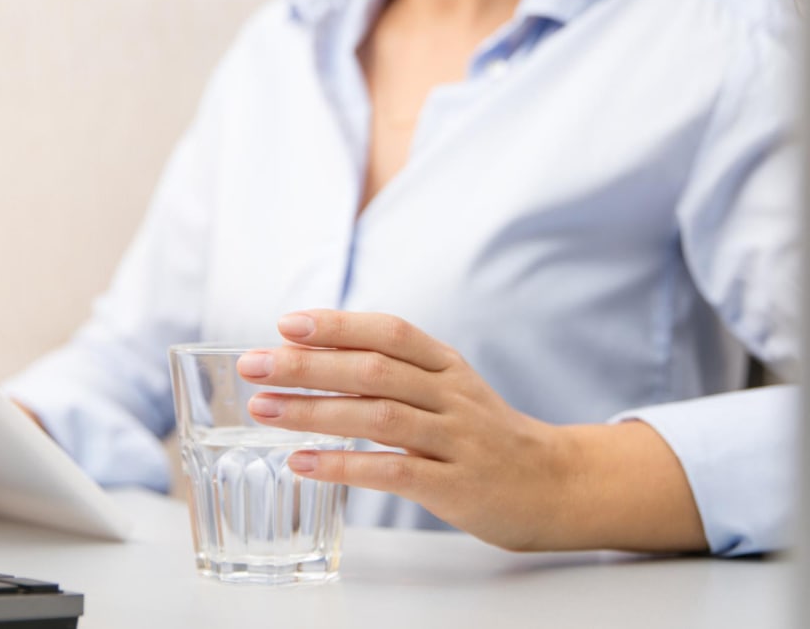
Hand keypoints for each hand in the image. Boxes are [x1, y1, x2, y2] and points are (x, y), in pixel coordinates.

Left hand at [237, 309, 705, 552]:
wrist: (555, 485)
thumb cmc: (484, 435)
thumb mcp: (447, 390)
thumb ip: (391, 374)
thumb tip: (310, 357)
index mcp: (447, 365)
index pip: (389, 332)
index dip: (337, 324)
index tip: (287, 324)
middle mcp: (452, 395)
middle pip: (373, 370)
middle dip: (307, 365)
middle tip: (253, 365)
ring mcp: (456, 440)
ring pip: (378, 416)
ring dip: (314, 411)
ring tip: (263, 410)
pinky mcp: (455, 485)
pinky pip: (392, 470)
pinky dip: (343, 465)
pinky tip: (302, 461)